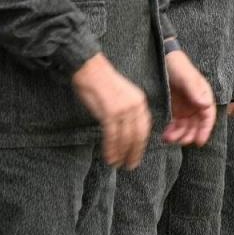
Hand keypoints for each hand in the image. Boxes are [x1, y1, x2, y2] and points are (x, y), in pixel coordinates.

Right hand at [71, 53, 150, 168]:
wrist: (89, 68)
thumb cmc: (102, 82)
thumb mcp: (122, 95)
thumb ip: (127, 111)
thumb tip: (125, 131)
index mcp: (139, 101)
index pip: (144, 127)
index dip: (141, 144)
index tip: (137, 154)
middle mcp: (135, 105)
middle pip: (138, 135)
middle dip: (134, 152)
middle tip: (130, 165)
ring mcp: (123, 109)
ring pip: (125, 138)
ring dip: (121, 154)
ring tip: (118, 164)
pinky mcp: (109, 112)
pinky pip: (112, 136)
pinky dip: (111, 149)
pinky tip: (110, 158)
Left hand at [162, 49, 217, 147]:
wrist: (160, 57)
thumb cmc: (175, 63)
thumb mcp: (185, 75)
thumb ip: (195, 89)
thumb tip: (206, 104)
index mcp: (203, 94)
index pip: (208, 115)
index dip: (205, 129)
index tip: (199, 141)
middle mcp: (197, 103)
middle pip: (197, 125)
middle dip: (189, 135)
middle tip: (179, 141)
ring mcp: (186, 107)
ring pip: (187, 128)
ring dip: (179, 136)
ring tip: (168, 138)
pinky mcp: (175, 110)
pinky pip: (176, 126)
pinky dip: (172, 132)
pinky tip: (165, 135)